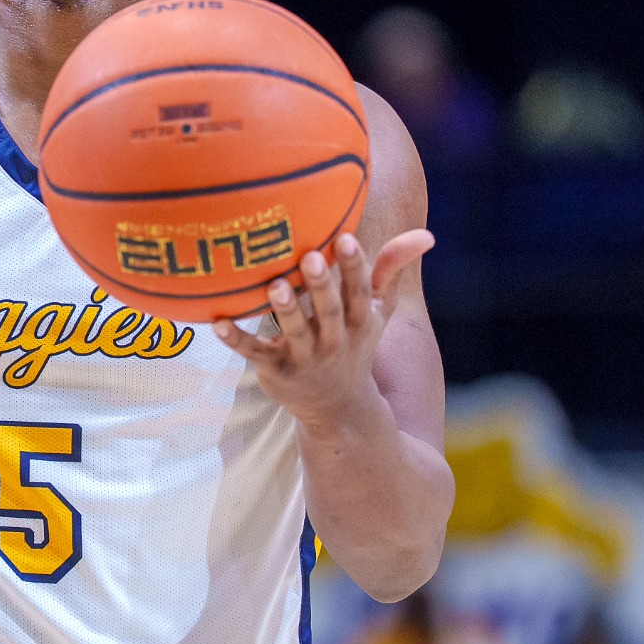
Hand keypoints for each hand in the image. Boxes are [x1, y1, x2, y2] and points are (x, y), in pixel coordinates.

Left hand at [212, 229, 433, 429]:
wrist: (338, 408)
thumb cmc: (354, 343)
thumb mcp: (378, 311)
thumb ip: (391, 270)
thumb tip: (426, 235)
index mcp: (359, 320)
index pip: (359, 290)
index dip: (354, 265)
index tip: (345, 238)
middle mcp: (334, 339)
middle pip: (328, 310)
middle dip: (320, 284)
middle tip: (310, 256)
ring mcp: (305, 358)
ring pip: (294, 333)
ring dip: (284, 311)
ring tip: (274, 286)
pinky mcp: (276, 371)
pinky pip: (255, 354)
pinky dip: (236, 340)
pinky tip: (217, 323)